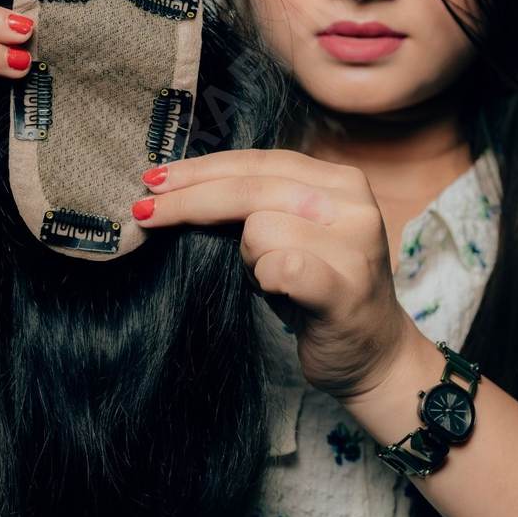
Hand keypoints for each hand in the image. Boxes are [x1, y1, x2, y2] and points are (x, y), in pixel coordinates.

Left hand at [132, 148, 409, 399]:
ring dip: (247, 258)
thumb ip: (256, 203)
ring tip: (268, 280)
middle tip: (144, 213)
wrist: (372, 355)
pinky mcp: (347, 289)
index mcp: (340, 181)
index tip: (156, 180)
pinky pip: (281, 267)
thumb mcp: (291, 234)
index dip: (203, 169)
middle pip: (252, 188)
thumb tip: (177, 184)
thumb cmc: (318, 291)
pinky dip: (263, 278)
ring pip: (259, 228)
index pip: (260, 161)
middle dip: (190, 201)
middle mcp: (353, 205)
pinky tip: (273, 289)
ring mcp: (355, 246)